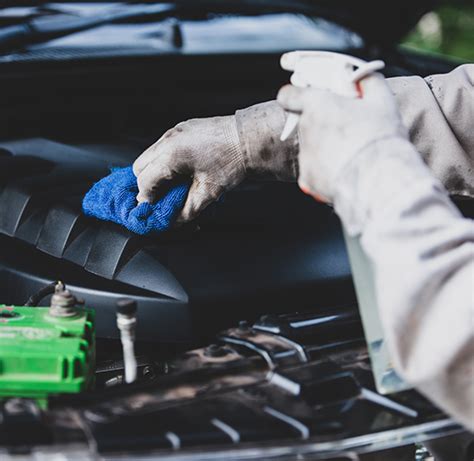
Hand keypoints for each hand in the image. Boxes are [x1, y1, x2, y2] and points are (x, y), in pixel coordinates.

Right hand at [133, 102, 297, 222]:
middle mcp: (169, 139)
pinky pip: (164, 146)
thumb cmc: (233, 161)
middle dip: (148, 184)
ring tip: (175, 185)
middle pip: (140, 166)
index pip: (144, 181)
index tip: (155, 208)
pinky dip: (165, 160)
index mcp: (171, 155)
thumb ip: (186, 210)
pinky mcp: (183, 128)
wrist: (250, 139)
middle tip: (163, 198)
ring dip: (156, 172)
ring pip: (150, 155)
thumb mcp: (208, 193)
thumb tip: (173, 219)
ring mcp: (175, 131)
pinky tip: (182, 170)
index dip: (148, 199)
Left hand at [277, 73, 407, 202]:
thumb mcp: (382, 100)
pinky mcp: (307, 179)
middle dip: (322, 124)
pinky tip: (345, 171)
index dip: (296, 96)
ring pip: (312, 148)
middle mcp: (305, 129)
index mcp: (317, 106)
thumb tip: (361, 76)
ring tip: (351, 154)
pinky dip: (325, 171)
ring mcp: (305, 156)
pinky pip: (314, 171)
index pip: (289, 95)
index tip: (307, 99)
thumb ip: (368, 81)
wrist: (379, 180)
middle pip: (306, 123)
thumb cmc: (380, 139)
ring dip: (326, 148)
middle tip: (346, 129)